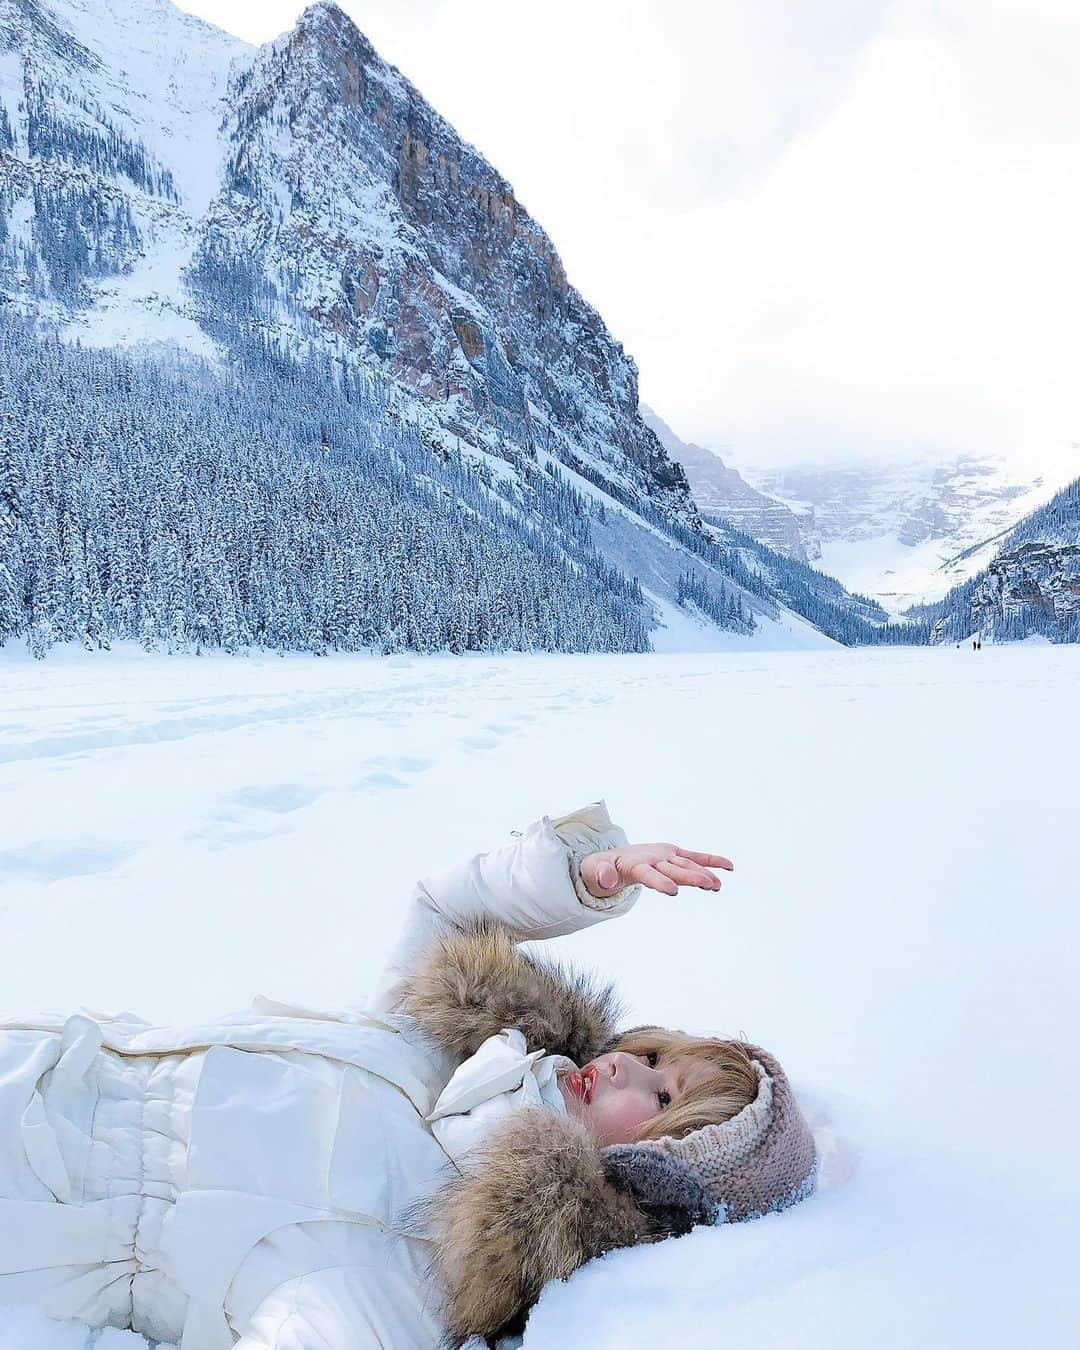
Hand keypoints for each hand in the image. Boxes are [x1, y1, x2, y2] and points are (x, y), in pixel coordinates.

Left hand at [580, 842, 733, 898]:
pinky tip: (729, 867)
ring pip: (687, 865)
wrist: (612, 856)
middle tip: (710, 885)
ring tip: (718, 885)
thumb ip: (601, 875)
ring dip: (704, 873)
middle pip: (674, 869)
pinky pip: (695, 858)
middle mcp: (654, 858)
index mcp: (636, 864)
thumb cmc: (602, 867)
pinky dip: (712, 861)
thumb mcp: (594, 871)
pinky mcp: (674, 855)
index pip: (649, 874)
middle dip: (691, 877)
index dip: (660, 881)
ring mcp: (666, 855)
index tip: (673, 891)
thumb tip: (608, 881)